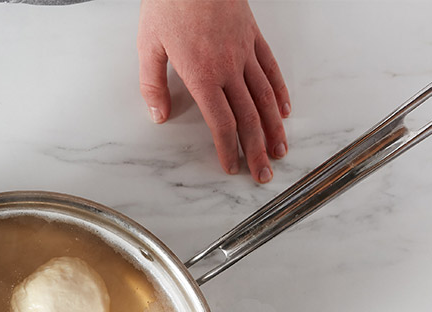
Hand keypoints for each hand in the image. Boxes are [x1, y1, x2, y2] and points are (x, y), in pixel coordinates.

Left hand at [138, 0, 290, 182]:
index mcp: (202, 75)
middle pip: (248, 117)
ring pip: (265, 97)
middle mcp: (228, 67)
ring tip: (280, 151)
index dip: (229, 149)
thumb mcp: (148, 46)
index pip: (221, 122)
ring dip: (273, 128)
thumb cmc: (169, 3)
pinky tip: (283, 110)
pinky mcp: (253, 36)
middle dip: (256, 150)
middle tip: (263, 174)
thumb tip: (159, 116)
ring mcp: (245, 51)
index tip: (232, 167)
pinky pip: (271, 68)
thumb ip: (152, 85)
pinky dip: (279, 92)